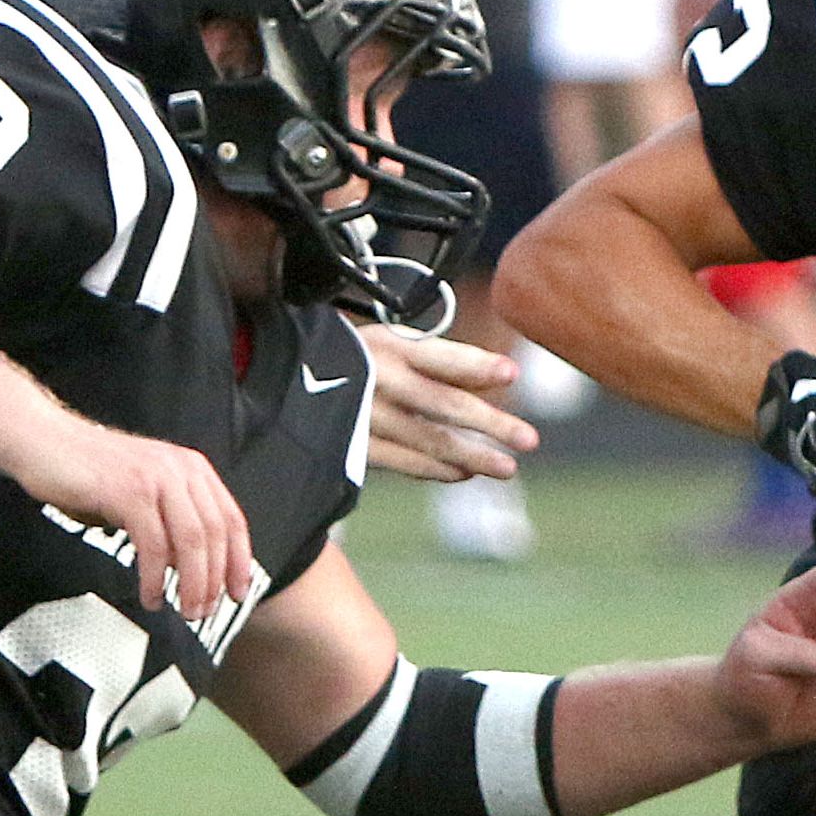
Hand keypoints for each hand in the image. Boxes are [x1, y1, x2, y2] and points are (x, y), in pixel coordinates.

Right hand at [18, 413, 254, 622]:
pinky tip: (150, 595)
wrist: (44, 442)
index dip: (239, 561)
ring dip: (192, 584)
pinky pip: (153, 545)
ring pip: (190, 542)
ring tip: (184, 611)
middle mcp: (180, 469)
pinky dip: (155, 577)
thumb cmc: (90, 473)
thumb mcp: (143, 492)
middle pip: (214, 535)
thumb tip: (190, 569)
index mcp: (191, 469)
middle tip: (203, 612)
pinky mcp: (129, 491)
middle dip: (213, 581)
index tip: (238, 594)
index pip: (230, 520)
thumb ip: (171, 521)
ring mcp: (156, 478)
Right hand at [356, 321, 537, 485]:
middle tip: (529, 439)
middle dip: (490, 423)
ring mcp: (366, 416)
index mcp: (389, 345)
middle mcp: (378, 379)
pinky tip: (466, 473)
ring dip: (473, 456)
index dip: (477, 365)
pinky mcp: (354, 446)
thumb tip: (496, 376)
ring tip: (507, 467)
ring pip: (429, 440)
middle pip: (444, 404)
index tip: (512, 373)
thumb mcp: (392, 343)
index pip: (441, 357)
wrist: (287, 380)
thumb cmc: (355, 357)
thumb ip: (441, 360)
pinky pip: (404, 462)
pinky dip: (437, 469)